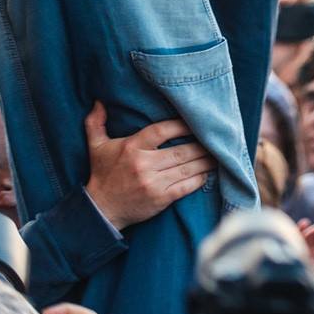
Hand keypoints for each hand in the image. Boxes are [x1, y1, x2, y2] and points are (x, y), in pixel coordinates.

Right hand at [82, 101, 218, 230]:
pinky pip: (186, 187)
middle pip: (181, 151)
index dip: (182, 125)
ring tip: (218, 153)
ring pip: (187, 168)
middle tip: (215, 138)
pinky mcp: (161, 199)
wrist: (100, 211)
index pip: (163, 130)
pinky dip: (200, 179)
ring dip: (205, 160)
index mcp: (132, 148)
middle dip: (201, 144)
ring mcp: (154, 183)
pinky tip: (208, 172)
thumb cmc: (101, 175)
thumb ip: (96, 123)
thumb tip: (99, 102)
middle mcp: (144, 165)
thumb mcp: (96, 147)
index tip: (196, 120)